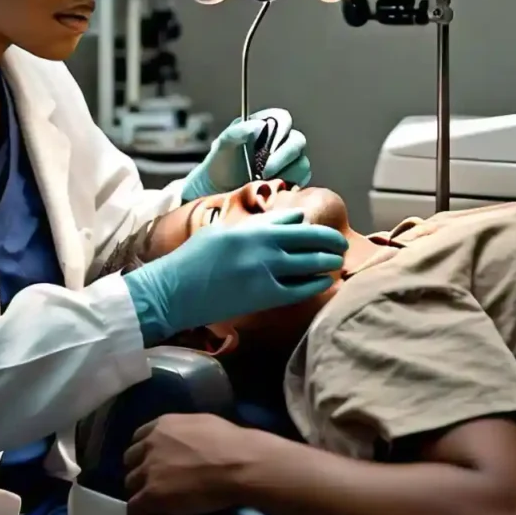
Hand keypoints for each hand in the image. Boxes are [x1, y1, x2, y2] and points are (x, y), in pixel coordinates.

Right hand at [122, 209, 347, 343]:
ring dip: (329, 261)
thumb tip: (294, 218)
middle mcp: (262, 245)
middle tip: (340, 244)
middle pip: (310, 238)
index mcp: (250, 227)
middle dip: (330, 240)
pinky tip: (324, 281)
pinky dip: (317, 284)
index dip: (311, 225)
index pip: (292, 220)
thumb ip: (259, 224)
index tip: (318, 231)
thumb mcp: (222, 231)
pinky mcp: (264, 296)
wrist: (174, 290)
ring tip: (337, 261)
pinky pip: (301, 288)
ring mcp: (265, 271)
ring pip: (311, 263)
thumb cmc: (194, 259)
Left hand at [124, 413, 250, 514]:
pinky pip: (135, 508)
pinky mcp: (151, 494)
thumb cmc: (231, 443)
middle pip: (131, 460)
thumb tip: (189, 443)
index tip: (154, 463)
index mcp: (163, 425)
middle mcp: (150, 445)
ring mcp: (148, 470)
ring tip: (158, 508)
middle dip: (141, 472)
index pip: (140, 438)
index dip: (145, 453)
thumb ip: (186, 433)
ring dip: (142, 495)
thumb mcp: (202, 425)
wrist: (238, 464)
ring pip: (131, 484)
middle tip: (156, 485)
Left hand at [182, 112, 310, 200]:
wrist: (219, 192)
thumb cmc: (220, 165)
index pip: (283, 119)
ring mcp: (289, 162)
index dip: (280, 130)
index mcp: (265, 126)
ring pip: (302, 163)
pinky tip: (272, 191)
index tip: (268, 147)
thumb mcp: (222, 147)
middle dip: (283, 157)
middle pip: (297, 141)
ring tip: (263, 183)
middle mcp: (280, 142)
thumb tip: (258, 125)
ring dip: (286, 174)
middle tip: (264, 172)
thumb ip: (236, 132)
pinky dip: (288, 186)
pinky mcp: (293, 181)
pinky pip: (301, 181)